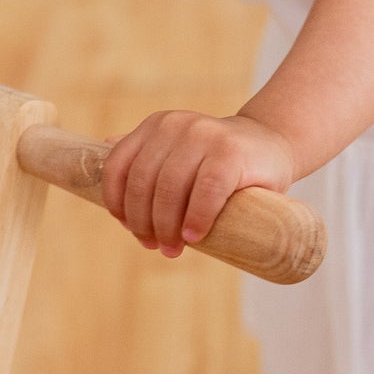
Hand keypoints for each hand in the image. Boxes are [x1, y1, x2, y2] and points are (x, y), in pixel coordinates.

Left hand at [101, 111, 294, 255]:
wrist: (271, 146)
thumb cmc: (220, 161)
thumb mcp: (179, 151)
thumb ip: (147, 151)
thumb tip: (101, 145)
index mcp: (156, 126)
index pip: (119, 166)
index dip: (118, 203)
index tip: (129, 228)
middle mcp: (176, 125)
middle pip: (143, 183)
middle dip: (143, 222)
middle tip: (155, 246)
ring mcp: (204, 135)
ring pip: (170, 189)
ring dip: (167, 227)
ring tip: (173, 248)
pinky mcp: (231, 153)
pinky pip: (205, 191)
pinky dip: (196, 218)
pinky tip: (195, 236)